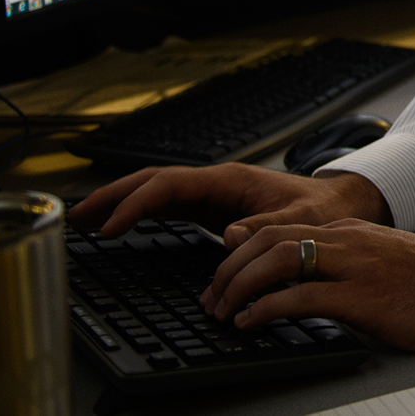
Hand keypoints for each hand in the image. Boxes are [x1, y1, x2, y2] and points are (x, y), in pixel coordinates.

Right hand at [68, 163, 391, 246]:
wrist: (338, 204)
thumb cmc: (321, 210)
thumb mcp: (300, 222)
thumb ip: (266, 228)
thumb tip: (229, 235)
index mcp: (229, 180)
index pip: (169, 186)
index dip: (136, 204)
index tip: (112, 227)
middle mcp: (214, 183)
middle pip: (151, 182)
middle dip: (112, 197)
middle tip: (76, 218)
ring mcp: (209, 194)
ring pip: (154, 192)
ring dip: (118, 203)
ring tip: (83, 221)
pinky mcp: (210, 209)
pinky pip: (165, 207)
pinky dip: (137, 213)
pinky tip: (117, 227)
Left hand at [200, 220, 414, 351]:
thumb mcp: (383, 260)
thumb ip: (346, 262)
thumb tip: (309, 280)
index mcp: (351, 231)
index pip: (279, 228)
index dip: (241, 251)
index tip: (223, 277)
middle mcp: (348, 241)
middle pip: (268, 239)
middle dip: (229, 268)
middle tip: (211, 296)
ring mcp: (355, 266)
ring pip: (278, 260)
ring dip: (240, 286)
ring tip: (223, 310)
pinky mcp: (363, 297)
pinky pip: (301, 296)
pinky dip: (266, 308)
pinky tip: (251, 322)